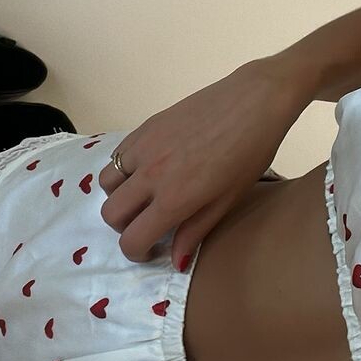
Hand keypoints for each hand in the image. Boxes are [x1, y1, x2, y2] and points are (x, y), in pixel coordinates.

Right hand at [97, 58, 305, 265]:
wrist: (254, 100)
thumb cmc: (251, 153)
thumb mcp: (228, 199)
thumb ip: (196, 231)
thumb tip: (175, 261)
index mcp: (173, 198)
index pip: (132, 239)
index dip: (138, 253)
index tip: (153, 250)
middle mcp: (150, 174)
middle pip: (110, 214)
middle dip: (125, 227)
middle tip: (149, 224)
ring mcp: (143, 147)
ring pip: (106, 183)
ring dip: (120, 197)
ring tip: (145, 194)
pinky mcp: (144, 126)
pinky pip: (116, 156)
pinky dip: (124, 169)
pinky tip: (149, 168)